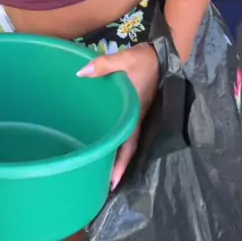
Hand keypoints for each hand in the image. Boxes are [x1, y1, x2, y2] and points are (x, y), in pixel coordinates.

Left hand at [77, 42, 158, 188]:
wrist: (160, 56)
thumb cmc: (143, 61)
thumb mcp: (124, 60)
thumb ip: (104, 65)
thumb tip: (81, 74)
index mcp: (135, 114)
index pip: (128, 145)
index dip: (121, 165)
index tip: (111, 185)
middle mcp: (136, 120)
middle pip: (126, 150)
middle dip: (114, 167)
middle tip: (98, 184)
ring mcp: (136, 116)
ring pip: (125, 142)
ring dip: (115, 156)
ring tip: (98, 170)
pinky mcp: (134, 110)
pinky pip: (123, 131)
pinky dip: (115, 141)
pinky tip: (103, 142)